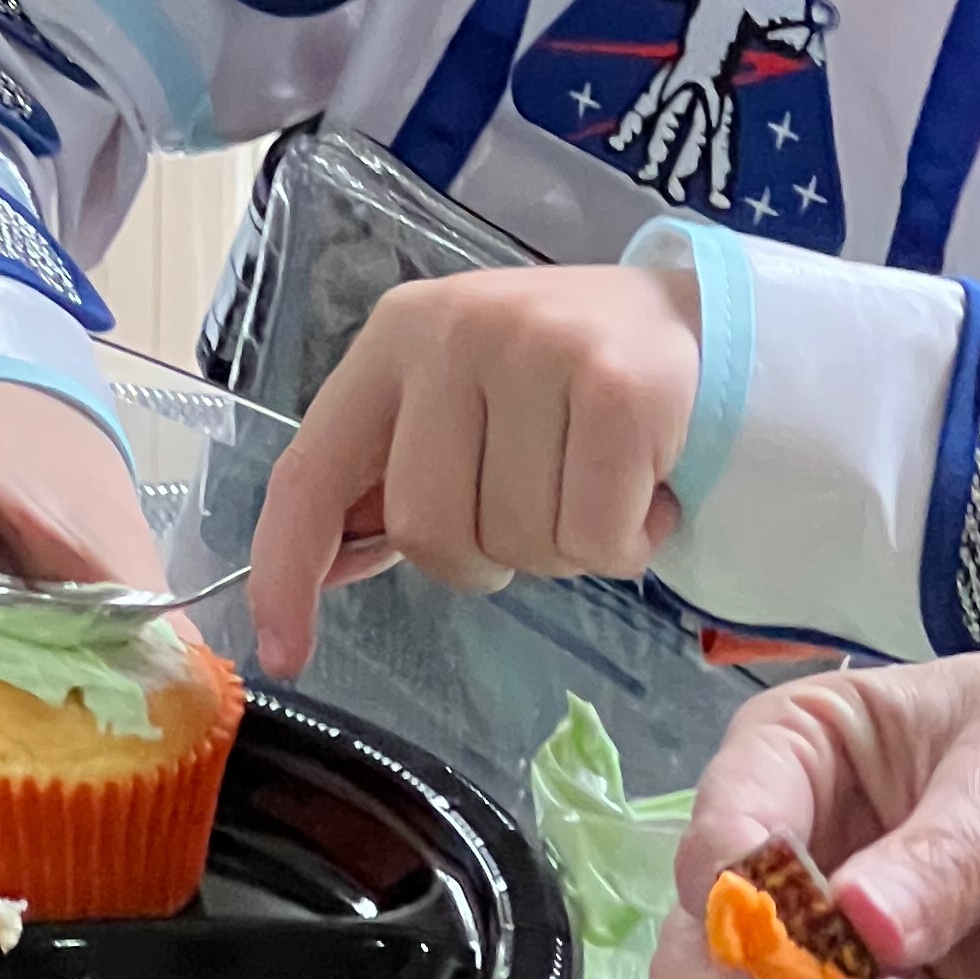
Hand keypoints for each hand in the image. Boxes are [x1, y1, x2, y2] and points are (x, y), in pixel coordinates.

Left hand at [247, 263, 699, 683]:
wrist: (696, 324)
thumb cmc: (561, 384)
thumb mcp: (460, 406)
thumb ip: (394, 478)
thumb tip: (323, 570)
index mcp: (394, 339)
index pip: (310, 473)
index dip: (287, 571)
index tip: (284, 654)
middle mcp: (454, 332)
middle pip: (429, 533)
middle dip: (485, 559)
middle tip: (539, 510)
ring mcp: (538, 349)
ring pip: (519, 542)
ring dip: (566, 550)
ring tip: (598, 485)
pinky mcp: (619, 386)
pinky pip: (595, 537)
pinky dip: (625, 544)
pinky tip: (644, 489)